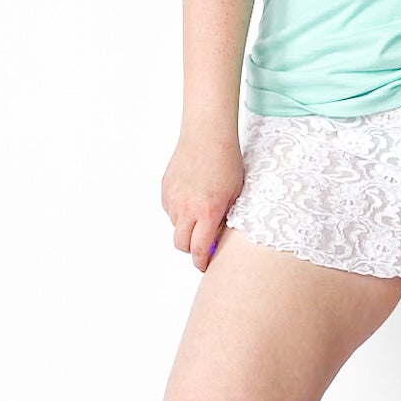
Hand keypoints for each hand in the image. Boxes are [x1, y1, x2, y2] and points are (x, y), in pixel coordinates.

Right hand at [161, 127, 244, 271]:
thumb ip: (225, 219)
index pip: (198, 250)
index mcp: (208, 212)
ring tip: (201, 212)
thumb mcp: (235, 195)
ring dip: (185, 227)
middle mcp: (186, 208)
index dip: (201, 262)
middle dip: (191, 249)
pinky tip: (192, 197)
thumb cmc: (227, 162)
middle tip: (201, 246)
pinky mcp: (165, 188)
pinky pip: (169, 209)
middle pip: (181, 244)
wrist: (208, 135)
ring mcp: (173, 198)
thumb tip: (218, 239)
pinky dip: (179, 211)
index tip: (205, 266)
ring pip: (175, 226)